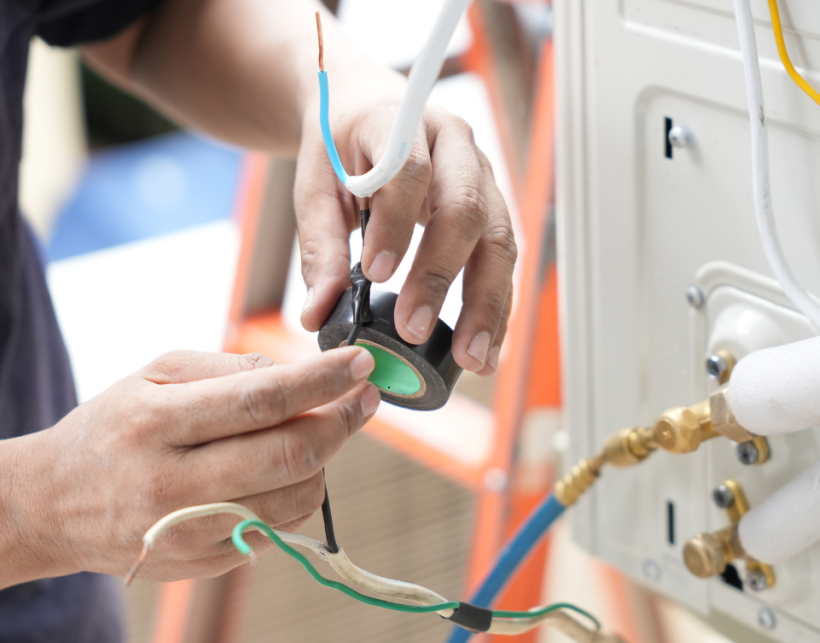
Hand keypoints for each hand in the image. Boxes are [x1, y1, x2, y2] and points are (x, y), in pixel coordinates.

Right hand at [21, 347, 378, 580]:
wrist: (52, 505)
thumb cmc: (113, 426)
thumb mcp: (154, 375)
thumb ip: (228, 369)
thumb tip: (301, 375)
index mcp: (155, 424)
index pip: (259, 401)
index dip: (321, 382)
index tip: (361, 364)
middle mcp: (171, 484)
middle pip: (288, 456)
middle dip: (341, 422)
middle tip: (363, 398)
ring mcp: (188, 533)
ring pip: (295, 499)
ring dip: (324, 461)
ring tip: (317, 433)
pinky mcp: (204, 565)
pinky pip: (279, 529)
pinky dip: (297, 495)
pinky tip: (282, 472)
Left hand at [295, 67, 516, 375]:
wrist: (366, 109)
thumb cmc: (341, 147)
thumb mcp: (315, 186)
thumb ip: (320, 247)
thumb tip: (319, 314)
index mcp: (401, 123)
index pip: (409, 170)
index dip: (395, 223)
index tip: (374, 274)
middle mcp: (455, 145)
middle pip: (465, 209)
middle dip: (442, 276)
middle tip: (413, 331)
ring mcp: (482, 176)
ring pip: (498, 239)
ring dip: (486, 304)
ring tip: (472, 358)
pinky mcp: (492, 209)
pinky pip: (504, 260)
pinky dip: (497, 307)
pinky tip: (488, 349)